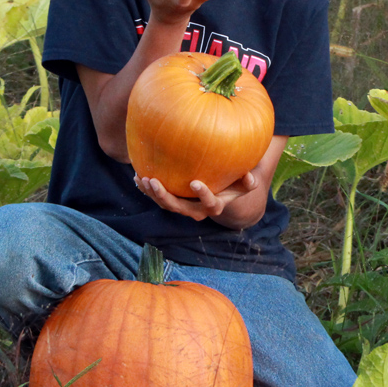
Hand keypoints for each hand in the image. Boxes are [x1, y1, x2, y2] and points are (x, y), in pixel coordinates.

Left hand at [134, 172, 257, 222]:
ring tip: (142, 178)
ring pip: (165, 204)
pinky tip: (137, 176)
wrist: (222, 193)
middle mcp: (197, 210)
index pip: (209, 205)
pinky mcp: (173, 201)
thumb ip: (248, 181)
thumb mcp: (245, 183)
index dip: (203, 195)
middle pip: (179, 208)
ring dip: (152, 194)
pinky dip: (147, 189)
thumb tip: (250, 176)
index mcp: (214, 206)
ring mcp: (183, 207)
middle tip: (154, 181)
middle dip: (165, 197)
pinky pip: (158, 198)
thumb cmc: (235, 184)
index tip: (195, 182)